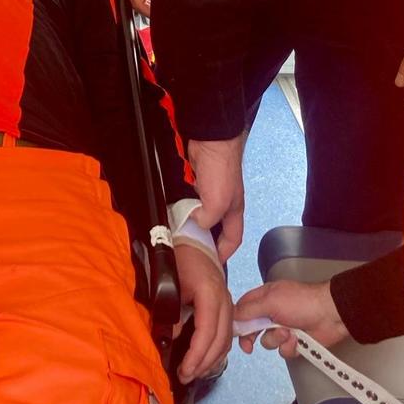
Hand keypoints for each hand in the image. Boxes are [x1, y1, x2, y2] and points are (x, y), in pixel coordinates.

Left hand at [174, 243, 233, 382]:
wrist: (193, 240)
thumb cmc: (179, 259)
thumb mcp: (170, 282)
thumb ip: (173, 310)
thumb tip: (173, 337)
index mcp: (210, 293)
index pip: (207, 331)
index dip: (197, 355)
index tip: (184, 370)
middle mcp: (224, 300)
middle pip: (220, 340)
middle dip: (204, 362)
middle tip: (185, 376)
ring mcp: (228, 303)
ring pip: (226, 339)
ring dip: (211, 359)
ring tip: (194, 372)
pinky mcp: (227, 306)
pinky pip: (227, 333)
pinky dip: (218, 350)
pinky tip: (206, 359)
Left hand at [187, 134, 245, 258]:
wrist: (210, 140)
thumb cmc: (222, 169)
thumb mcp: (219, 202)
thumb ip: (208, 219)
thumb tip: (195, 224)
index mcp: (233, 210)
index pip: (233, 239)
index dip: (225, 253)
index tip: (213, 264)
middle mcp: (222, 202)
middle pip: (213, 227)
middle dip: (203, 238)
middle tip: (189, 250)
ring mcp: (207, 191)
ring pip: (197, 214)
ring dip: (188, 221)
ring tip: (175, 233)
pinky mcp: (194, 181)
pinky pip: (186, 199)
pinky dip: (179, 206)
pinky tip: (170, 212)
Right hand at [234, 279, 348, 359]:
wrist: (330, 314)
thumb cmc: (299, 302)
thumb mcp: (270, 301)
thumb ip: (249, 310)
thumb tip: (231, 316)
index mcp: (264, 297)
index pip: (243, 308)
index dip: (236, 320)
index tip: (232, 332)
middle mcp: (271, 312)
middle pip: (252, 328)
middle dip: (251, 337)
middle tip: (249, 347)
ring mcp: (283, 328)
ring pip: (268, 341)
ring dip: (276, 339)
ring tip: (288, 333)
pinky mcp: (295, 342)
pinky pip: (283, 350)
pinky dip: (289, 346)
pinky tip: (297, 340)